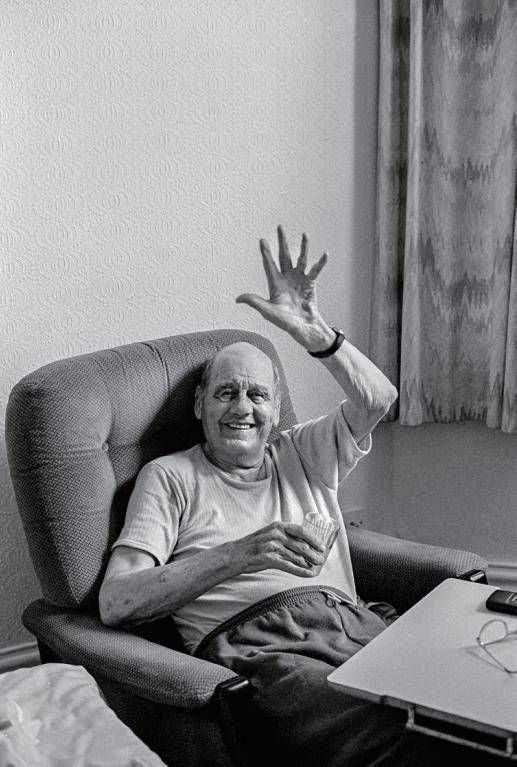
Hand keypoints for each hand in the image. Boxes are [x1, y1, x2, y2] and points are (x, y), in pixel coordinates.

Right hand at [231, 521, 328, 577]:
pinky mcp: (269, 558)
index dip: (313, 539)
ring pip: (296, 556)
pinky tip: (308, 574)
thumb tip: (302, 545)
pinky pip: (289, 566)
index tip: (321, 546)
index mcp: (278, 526)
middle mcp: (276, 534)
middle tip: (320, 559)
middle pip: (300, 544)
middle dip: (313, 553)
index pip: (301, 530)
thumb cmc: (253, 546)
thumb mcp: (269, 534)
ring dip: (308, 563)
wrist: (235, 554)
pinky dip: (301, 571)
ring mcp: (272, 546)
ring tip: (316, 567)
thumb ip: (283, 537)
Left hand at [236, 226, 333, 350]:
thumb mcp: (268, 311)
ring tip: (305, 235)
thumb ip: (255, 302)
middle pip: (284, 256)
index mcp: (275, 284)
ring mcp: (299, 279)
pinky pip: (316, 270)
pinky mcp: (310, 283)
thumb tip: (238, 298)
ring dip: (303, 247)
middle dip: (282, 242)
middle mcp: (287, 278)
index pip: (269, 265)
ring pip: (301, 259)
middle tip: (280, 226)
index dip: (265, 253)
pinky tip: (324, 254)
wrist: (303, 327)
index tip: (262, 241)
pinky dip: (320, 263)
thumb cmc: (284, 322)